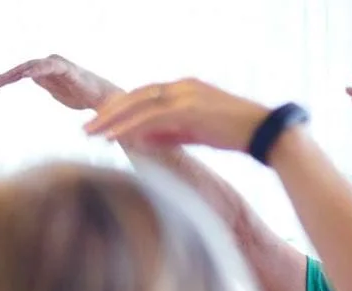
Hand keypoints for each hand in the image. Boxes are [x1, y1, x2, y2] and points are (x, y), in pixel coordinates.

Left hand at [0, 55, 123, 112]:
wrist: (100, 98)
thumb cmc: (80, 95)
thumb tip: (30, 76)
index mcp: (46, 70)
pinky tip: (26, 75)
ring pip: (33, 66)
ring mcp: (58, 64)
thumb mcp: (56, 91)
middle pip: (23, 68)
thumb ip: (44, 83)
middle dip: (6, 76)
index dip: (6, 78)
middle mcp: (50, 63)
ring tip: (2, 80)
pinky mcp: (66, 68)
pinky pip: (49, 67)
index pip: (22, 72)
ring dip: (17, 73)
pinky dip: (37, 70)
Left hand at [84, 79, 270, 153]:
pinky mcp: (190, 109)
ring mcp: (186, 96)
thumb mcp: (196, 133)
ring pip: (139, 105)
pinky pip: (152, 118)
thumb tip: (140, 141)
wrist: (264, 133)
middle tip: (86, 128)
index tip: (100, 122)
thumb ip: (168, 134)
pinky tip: (116, 138)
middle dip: (109, 112)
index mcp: (184, 90)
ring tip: (92, 134)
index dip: (120, 108)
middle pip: (135, 96)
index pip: (143, 95)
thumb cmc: (234, 134)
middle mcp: (182, 87)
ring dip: (113, 120)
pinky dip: (131, 127)